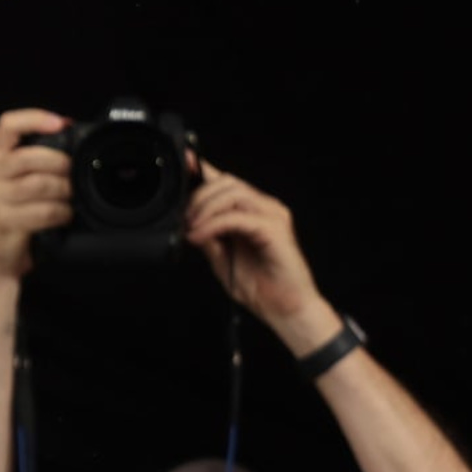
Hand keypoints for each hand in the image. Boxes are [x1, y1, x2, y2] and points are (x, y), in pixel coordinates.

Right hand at [0, 108, 75, 282]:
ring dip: (65, 191)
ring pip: (41, 183)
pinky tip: (64, 217)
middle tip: (75, 174)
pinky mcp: (2, 220)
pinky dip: (61, 213)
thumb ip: (31, 165)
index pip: (8, 125)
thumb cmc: (10, 222)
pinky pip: (44, 210)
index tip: (61, 123)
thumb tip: (69, 140)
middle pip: (31, 155)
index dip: (36, 119)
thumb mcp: (13, 187)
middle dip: (62, 163)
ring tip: (70, 199)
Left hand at [182, 160, 338, 351]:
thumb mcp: (222, 258)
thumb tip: (188, 222)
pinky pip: (238, 217)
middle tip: (185, 220)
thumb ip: (209, 237)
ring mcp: (273, 216)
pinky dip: (214, 224)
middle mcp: (265, 208)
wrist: (286, 310)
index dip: (204, 169)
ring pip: (233, 193)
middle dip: (199, 197)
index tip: (186, 161)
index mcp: (252, 212)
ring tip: (193, 229)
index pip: (227, 182)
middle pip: (227, 182)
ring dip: (206, 208)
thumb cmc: (261, 287)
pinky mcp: (275, 230)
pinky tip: (201, 236)